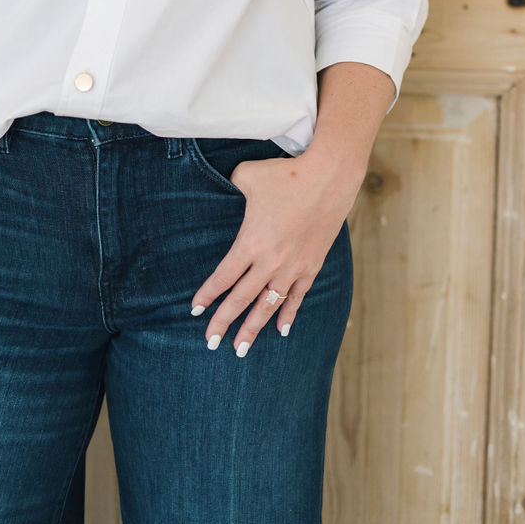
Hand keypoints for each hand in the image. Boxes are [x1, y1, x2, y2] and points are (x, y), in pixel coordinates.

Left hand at [190, 152, 360, 354]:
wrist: (329, 178)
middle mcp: (270, 261)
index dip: (208, 295)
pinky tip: (281, 330)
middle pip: (242, 299)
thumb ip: (230, 186)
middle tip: (210, 343)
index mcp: (250, 242)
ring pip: (268, 305)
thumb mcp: (246, 175)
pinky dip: (288, 314)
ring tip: (240, 349)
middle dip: (224, 322)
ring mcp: (293, 267)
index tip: (195, 310)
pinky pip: (297, 296)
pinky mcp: (312, 265)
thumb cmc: (285, 174)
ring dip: (254, 328)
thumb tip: (225, 187)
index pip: (223, 277)